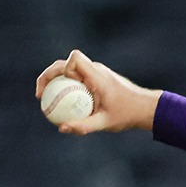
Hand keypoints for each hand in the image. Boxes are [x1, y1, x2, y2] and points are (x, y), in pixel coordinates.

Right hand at [34, 50, 161, 135]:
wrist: (145, 108)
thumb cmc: (127, 115)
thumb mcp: (105, 123)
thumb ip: (83, 126)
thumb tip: (61, 128)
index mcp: (97, 75)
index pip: (74, 58)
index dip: (64, 68)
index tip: (63, 86)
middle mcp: (96, 70)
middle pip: (64, 63)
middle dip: (49, 75)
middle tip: (39, 95)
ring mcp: (95, 73)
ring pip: (68, 70)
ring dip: (55, 81)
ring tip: (45, 100)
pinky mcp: (96, 78)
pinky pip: (76, 78)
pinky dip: (65, 87)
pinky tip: (60, 104)